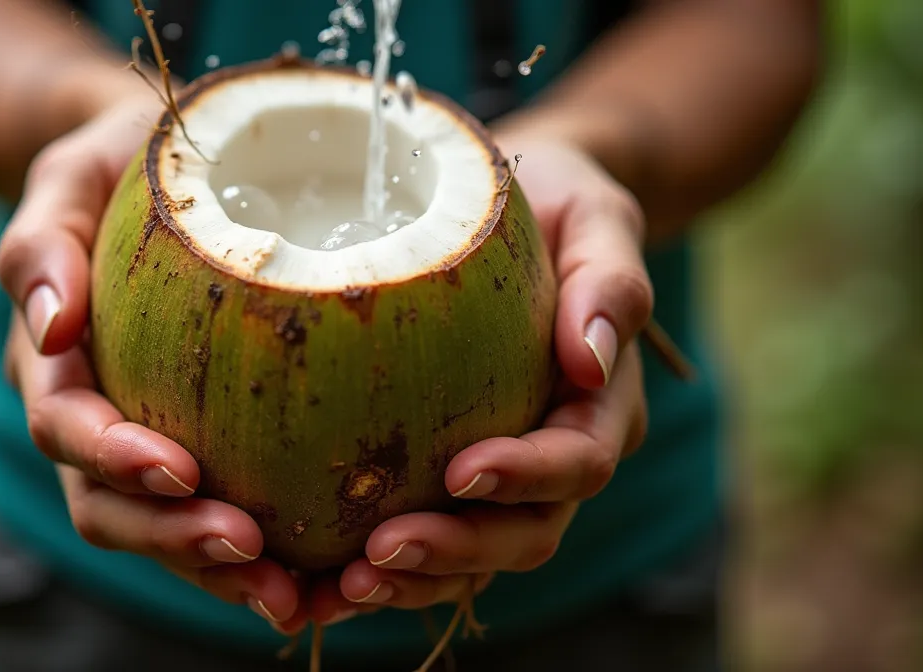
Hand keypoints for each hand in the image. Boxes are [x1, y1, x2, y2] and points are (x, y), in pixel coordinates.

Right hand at [0, 97, 306, 633]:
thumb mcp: (72, 174)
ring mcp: (140, 438)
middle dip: (173, 539)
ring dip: (218, 570)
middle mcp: (90, 415)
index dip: (115, 459)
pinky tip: (320, 573)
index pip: (66, 426)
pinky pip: (214, 511)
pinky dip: (259, 554)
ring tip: (295, 597)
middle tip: (252, 556)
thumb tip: (52, 326)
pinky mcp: (197, 443)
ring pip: (160, 528)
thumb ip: (43, 242)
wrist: (154, 171)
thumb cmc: (118, 163)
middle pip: (108, 504)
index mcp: (51, 360)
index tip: (182, 471)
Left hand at [309, 138, 652, 621]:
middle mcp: (556, 454)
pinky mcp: (446, 474)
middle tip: (380, 553)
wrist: (521, 205)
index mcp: (601, 404)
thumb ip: (608, 282)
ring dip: (412, 580)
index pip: (578, 460)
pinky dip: (377, 567)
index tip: (461, 471)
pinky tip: (314, 576)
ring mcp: (503, 472)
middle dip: (458, 550)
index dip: (527, 477)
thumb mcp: (595, 217)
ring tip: (340, 588)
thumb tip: (591, 359)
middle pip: (526, 531)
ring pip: (472, 554)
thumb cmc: (556, 203)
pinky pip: (422, 533)